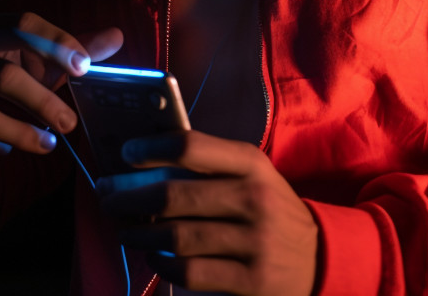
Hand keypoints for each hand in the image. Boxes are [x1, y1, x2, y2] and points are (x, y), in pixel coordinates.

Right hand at [0, 12, 122, 154]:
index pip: (22, 25)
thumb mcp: (24, 50)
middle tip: (71, 122)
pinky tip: (11, 150)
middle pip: (3, 77)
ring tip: (48, 145)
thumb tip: (117, 37)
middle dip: (42, 103)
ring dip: (19, 133)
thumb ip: (69, 46)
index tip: (84, 67)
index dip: (55, 43)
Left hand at [97, 130, 317, 294]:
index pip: (191, 147)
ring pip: (176, 236)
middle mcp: (253, 198)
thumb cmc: (270, 209)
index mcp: (251, 163)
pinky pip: (189, 272)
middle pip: (173, 195)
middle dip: (129, 197)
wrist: (320, 257)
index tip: (126, 153)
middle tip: (108, 197)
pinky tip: (156, 257)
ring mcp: (253, 242)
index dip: (151, 148)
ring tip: (124, 229)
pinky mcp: (250, 281)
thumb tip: (146, 163)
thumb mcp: (253, 176)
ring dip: (139, 234)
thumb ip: (210, 166)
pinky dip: (163, 264)